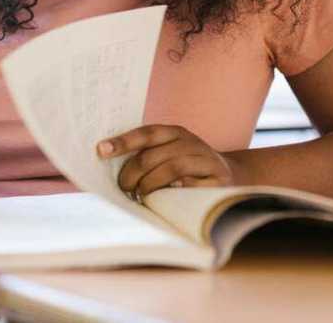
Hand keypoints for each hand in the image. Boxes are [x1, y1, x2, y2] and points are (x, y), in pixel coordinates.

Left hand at [97, 124, 238, 199]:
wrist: (231, 177)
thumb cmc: (188, 169)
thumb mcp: (170, 155)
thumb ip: (147, 157)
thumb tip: (111, 163)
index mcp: (176, 133)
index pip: (147, 133)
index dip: (123, 141)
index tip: (101, 150)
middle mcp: (192, 142)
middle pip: (154, 155)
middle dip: (132, 173)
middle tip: (124, 187)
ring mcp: (207, 160)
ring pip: (171, 168)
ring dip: (150, 185)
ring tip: (140, 195)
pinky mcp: (218, 180)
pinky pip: (191, 187)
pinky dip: (175, 193)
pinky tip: (165, 199)